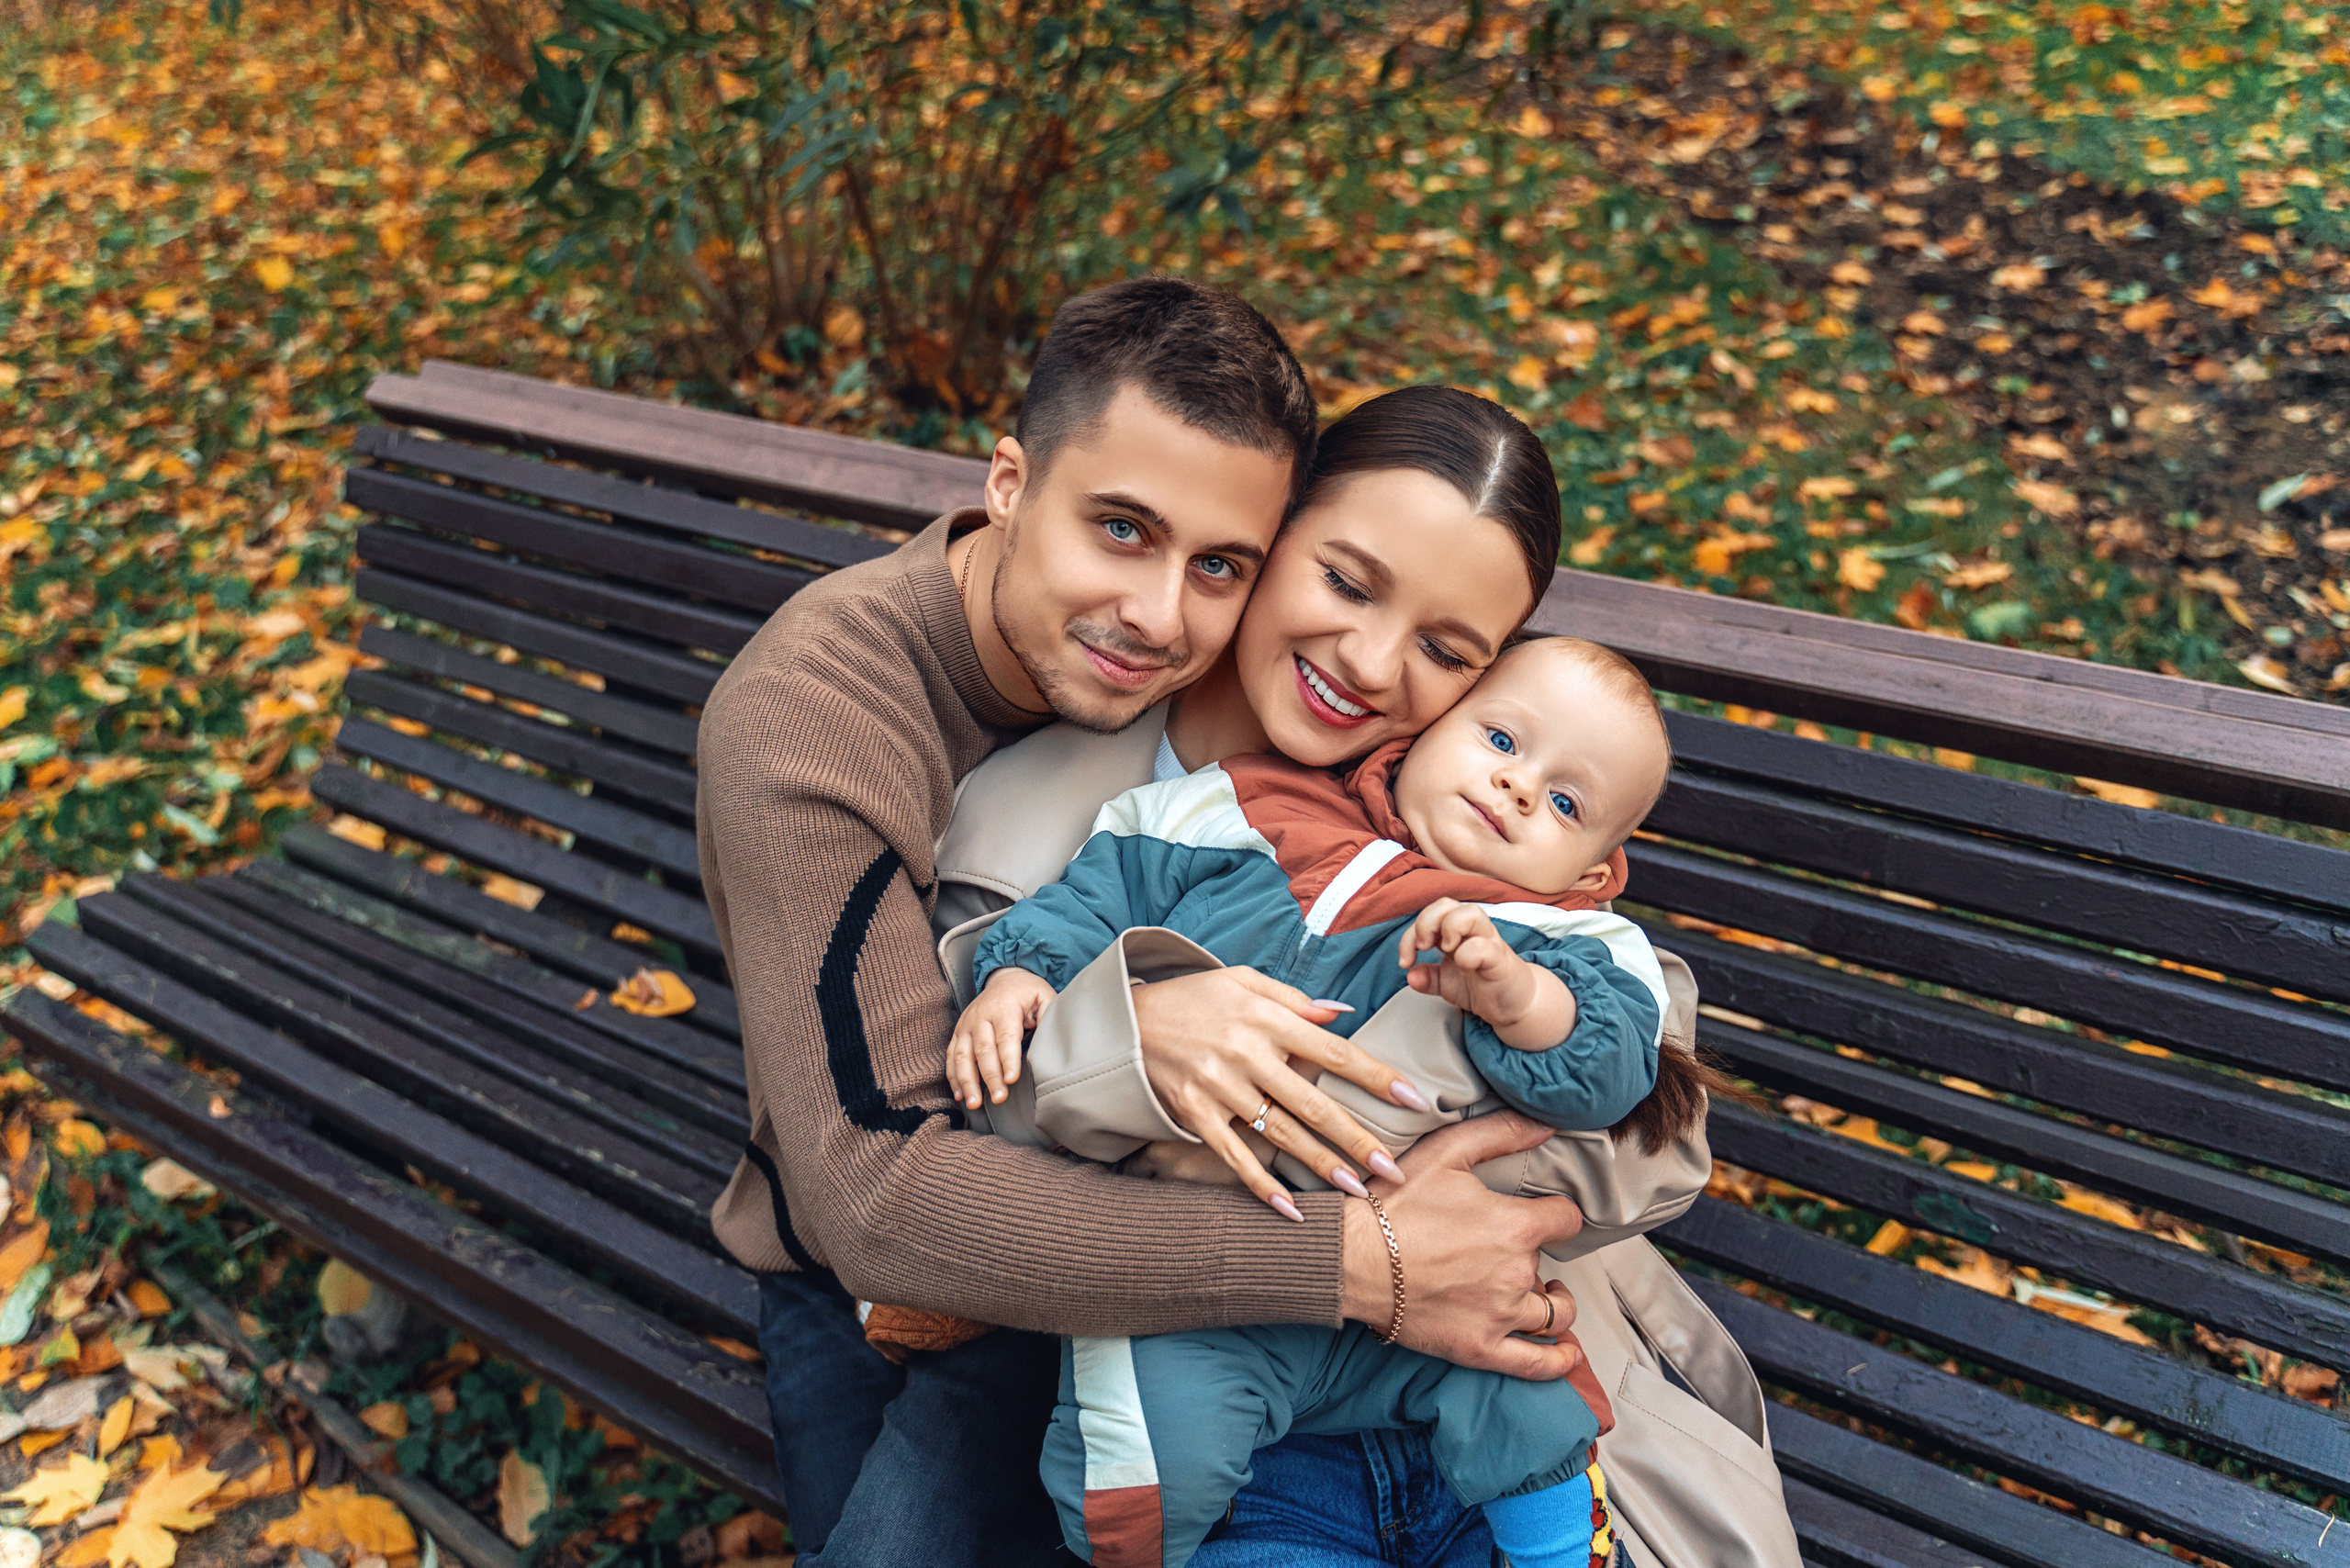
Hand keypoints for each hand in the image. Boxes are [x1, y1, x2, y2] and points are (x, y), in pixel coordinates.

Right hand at [947, 967, 1056, 1109]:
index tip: (1012, 1079)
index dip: (1008, 1059)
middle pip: (983, 1050)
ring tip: (974, 1103)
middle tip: (999, 1098)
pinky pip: (951, 1057)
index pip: (1006, 1037)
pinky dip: (954, 1077)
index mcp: (1004, 1008)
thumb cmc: (1027, 992)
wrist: (1004, 979)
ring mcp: (966, 1025)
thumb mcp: (1044, 996)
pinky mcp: (958, 1033)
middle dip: (990, 1077)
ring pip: (962, 1056)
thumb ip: (1049, 1015)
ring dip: (967, 1082)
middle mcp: (980, 1016)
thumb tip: (1052, 1039)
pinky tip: (960, 1095)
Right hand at [1131, 966, 1432, 1220]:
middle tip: (1393, 1169)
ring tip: (1356, 1190)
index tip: (1414, 1100)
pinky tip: (1289, 1209)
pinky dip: (1260, 1184)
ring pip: (1279, 1134)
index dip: (1377, 1077)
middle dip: (1357, 1138)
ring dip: (1320, 1165)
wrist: (1125, 1019)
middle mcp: (1246, 1054)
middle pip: (1313, 1103)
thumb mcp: (1242, 980)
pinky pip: (1233, 1154)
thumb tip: (1344, 1014)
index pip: (1334, 1052)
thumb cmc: (1193, 997)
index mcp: (1265, 1018)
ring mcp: (1218, 1087)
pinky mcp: (1194, 1113)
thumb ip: (1295, 998)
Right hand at [1342, 1111, 1586, 1379]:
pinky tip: (1566, 1352)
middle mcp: (1515, 1274)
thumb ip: (1500, 1133)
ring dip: (1554, 1303)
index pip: (1566, 1219)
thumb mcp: (1445, 1152)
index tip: (1544, 1215)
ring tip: (1544, 1293)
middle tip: (1505, 1247)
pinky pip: (1537, 1364)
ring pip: (1554, 1315)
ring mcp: (1500, 1316)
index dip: (1556, 1213)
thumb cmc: (1392, 1205)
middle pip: (1549, 1264)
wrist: (1350, 1259)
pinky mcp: (1480, 1348)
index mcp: (1514, 1227)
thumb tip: (1545, 1125)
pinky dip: (1560, 1360)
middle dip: (1533, 1255)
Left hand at [1399, 899, 1571, 1049]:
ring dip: (1449, 928)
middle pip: (1446, 904)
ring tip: (1445, 950)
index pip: (1429, 915)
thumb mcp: (1447, 984)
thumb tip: (1411, 976)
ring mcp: (1488, 942)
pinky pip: (1484, 946)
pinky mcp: (1500, 960)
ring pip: (1470, 913)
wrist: (1516, 1004)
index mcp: (1456, 933)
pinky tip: (1463, 966)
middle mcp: (1473, 932)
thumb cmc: (1485, 985)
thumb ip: (1429, 978)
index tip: (1406, 961)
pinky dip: (1468, 953)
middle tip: (1423, 948)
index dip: (1409, 934)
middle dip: (1426, 923)